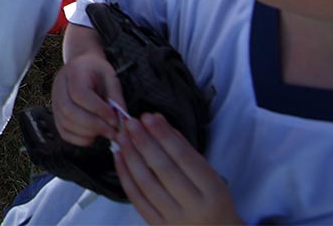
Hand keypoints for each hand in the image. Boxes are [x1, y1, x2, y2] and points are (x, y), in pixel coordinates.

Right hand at [51, 53, 126, 146]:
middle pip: (69, 111)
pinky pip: (64, 132)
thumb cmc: (98, 72)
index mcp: (74, 72)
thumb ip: (117, 99)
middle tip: (112, 132)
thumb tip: (122, 122)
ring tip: (105, 132)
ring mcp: (54, 101)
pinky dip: (79, 139)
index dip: (98, 109)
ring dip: (87, 133)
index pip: (80, 94)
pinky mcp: (56, 114)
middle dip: (93, 125)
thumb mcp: (111, 78)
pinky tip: (93, 136)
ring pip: (65, 123)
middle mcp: (59, 86)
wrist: (82, 66)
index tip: (115, 119)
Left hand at [114, 114, 238, 225]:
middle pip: (164, 170)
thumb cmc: (214, 202)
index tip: (149, 117)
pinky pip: (137, 199)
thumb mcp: (210, 176)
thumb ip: (185, 150)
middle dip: (145, 142)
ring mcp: (174, 220)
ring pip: (147, 184)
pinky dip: (125, 176)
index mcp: (213, 191)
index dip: (164, 135)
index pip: (185, 158)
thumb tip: (159, 122)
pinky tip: (119, 158)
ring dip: (131, 157)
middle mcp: (194, 207)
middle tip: (131, 123)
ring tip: (122, 137)